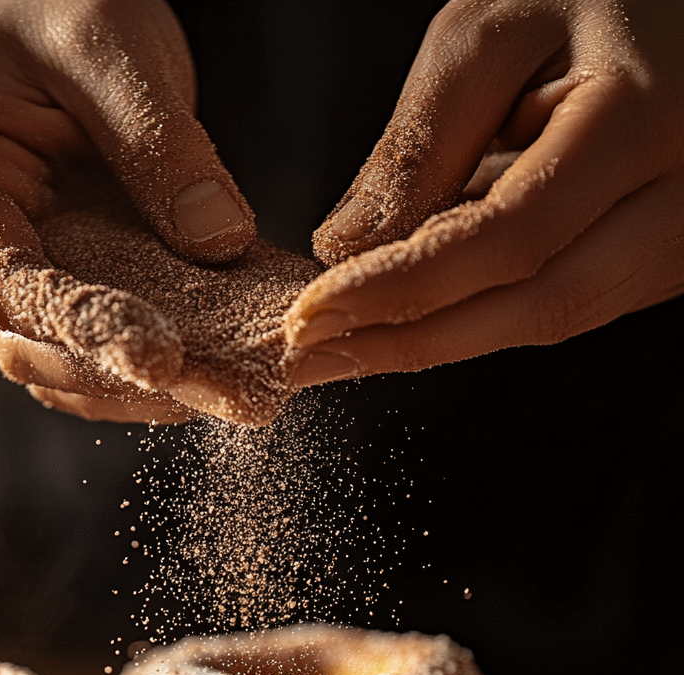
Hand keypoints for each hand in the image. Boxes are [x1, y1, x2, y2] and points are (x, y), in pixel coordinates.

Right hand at [0, 0, 254, 420]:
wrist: (17, 12)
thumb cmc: (45, 5)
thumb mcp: (106, 39)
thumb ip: (160, 139)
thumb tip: (221, 243)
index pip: (1, 282)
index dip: (80, 328)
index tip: (162, 358)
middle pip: (28, 344)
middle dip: (127, 378)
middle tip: (231, 396)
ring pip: (54, 367)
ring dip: (140, 392)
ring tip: (232, 395)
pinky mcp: (36, 288)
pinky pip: (78, 352)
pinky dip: (137, 374)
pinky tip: (207, 374)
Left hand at [288, 0, 683, 384]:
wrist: (668, 9)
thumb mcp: (490, 33)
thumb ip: (422, 142)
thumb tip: (348, 249)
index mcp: (644, 119)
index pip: (510, 240)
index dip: (404, 288)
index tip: (313, 313)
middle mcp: (682, 195)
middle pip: (536, 308)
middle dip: (408, 342)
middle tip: (309, 358)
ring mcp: (680, 237)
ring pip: (549, 320)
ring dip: (435, 340)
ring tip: (341, 342)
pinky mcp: (659, 256)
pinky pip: (562, 304)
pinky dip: (476, 316)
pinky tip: (407, 311)